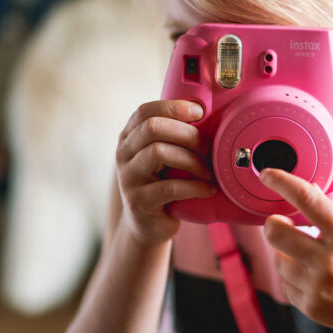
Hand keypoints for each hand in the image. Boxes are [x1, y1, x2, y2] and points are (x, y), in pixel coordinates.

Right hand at [115, 100, 215, 244]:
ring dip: (192, 160)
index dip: (173, 107)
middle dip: (187, 134)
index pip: (145, 111)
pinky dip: (195, 187)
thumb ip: (175, 136)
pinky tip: (209, 189)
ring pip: (158, 152)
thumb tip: (209, 113)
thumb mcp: (166, 156)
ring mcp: (128, 178)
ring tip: (208, 172)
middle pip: (152, 128)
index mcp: (130, 137)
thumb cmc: (164, 183)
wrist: (149, 225)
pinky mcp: (138, 201)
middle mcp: (123, 154)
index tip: (200, 113)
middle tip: (207, 148)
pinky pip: (170, 187)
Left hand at [259, 168, 332, 332]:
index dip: (281, 181)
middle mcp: (329, 261)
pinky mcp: (311, 307)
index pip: (307, 199)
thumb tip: (306, 193)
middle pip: (274, 231)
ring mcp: (317, 286)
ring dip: (287, 254)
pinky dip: (295, 278)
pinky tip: (317, 281)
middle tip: (281, 224)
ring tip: (312, 260)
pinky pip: (285, 284)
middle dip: (273, 224)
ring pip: (277, 259)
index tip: (267, 174)